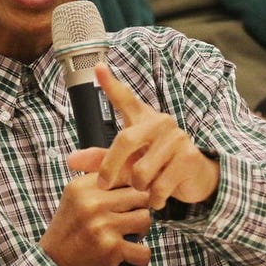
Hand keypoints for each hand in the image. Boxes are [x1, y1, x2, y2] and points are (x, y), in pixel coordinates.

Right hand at [39, 171, 151, 265]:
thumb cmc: (70, 231)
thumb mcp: (75, 198)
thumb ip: (98, 182)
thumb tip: (133, 170)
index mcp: (83, 187)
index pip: (124, 175)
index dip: (133, 188)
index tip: (130, 201)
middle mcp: (92, 203)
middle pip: (139, 195)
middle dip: (139, 209)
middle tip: (130, 222)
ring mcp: (102, 225)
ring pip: (145, 219)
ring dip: (141, 232)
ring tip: (129, 238)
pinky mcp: (111, 248)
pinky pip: (144, 250)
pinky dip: (141, 260)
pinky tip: (131, 261)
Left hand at [75, 64, 219, 210]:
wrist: (194, 178)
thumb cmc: (156, 165)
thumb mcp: (127, 161)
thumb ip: (100, 160)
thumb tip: (70, 160)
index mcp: (143, 118)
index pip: (125, 98)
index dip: (110, 84)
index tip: (97, 67)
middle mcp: (160, 122)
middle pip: (125, 141)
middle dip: (110, 168)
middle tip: (104, 184)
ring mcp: (176, 138)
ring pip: (141, 171)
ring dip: (138, 188)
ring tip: (145, 188)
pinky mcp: (188, 158)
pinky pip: (159, 186)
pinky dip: (154, 199)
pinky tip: (158, 197)